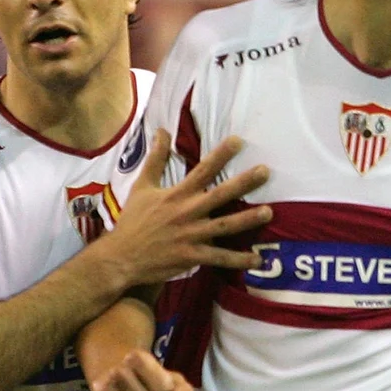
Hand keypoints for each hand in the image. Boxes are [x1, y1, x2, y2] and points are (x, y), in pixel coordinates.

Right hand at [93, 133, 268, 287]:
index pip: (202, 170)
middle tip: (265, 171)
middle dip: (244, 183)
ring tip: (270, 212)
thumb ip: (155, 159)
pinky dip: (238, 260)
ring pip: (224, 226)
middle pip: (219, 195)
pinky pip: (219, 258)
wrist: (120, 257)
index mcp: (177, 195)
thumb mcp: (142, 187)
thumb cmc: (133, 221)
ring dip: (247, 220)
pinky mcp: (192, 256)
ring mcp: (191, 235)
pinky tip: (258, 259)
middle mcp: (187, 213)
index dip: (220, 155)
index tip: (239, 141)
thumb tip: (162, 130)